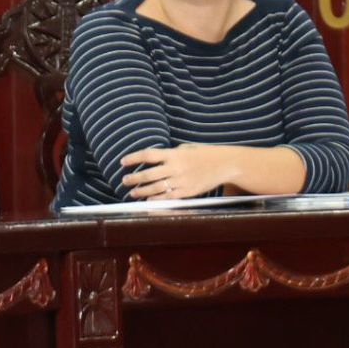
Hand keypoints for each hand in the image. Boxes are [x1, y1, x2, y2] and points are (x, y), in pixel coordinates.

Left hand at [119, 144, 235, 199]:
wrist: (225, 164)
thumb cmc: (205, 154)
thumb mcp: (187, 148)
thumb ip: (171, 154)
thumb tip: (155, 160)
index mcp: (174, 154)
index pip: (148, 155)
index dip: (133, 158)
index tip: (123, 162)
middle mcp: (176, 168)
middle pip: (149, 174)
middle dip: (134, 178)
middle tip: (124, 181)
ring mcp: (182, 181)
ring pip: (156, 188)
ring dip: (142, 191)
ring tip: (132, 192)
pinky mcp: (188, 192)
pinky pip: (168, 197)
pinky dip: (157, 199)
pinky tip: (148, 199)